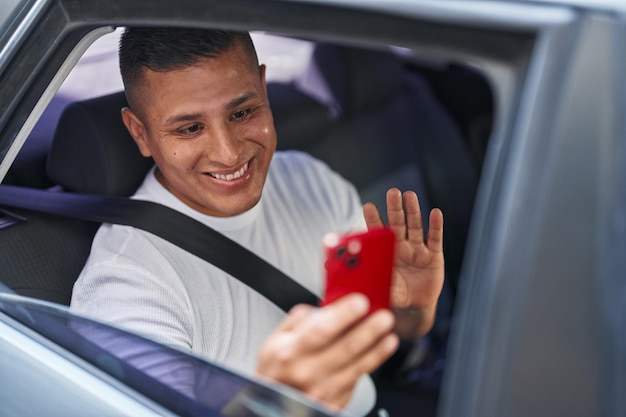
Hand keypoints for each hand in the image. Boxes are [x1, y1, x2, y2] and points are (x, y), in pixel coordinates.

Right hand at [255, 294, 398, 410]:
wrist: (271, 406)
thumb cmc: (274, 372)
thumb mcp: (275, 341)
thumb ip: (298, 320)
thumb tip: (324, 307)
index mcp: (291, 352)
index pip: (321, 330)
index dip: (344, 316)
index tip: (360, 302)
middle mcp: (307, 372)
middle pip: (345, 349)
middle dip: (369, 331)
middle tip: (384, 317)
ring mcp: (323, 391)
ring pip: (356, 367)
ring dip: (377, 350)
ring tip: (390, 336)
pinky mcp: (335, 403)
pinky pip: (356, 380)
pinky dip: (370, 364)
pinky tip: (379, 351)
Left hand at [363, 188, 443, 338]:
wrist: (415, 307)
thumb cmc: (395, 295)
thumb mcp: (382, 289)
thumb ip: (373, 282)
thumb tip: (355, 281)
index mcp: (386, 252)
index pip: (379, 232)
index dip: (374, 219)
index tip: (368, 206)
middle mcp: (402, 246)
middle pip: (398, 223)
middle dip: (395, 208)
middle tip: (392, 192)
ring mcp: (418, 250)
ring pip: (416, 226)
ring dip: (413, 211)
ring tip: (410, 195)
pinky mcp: (434, 256)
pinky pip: (435, 239)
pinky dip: (436, 226)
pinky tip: (435, 213)